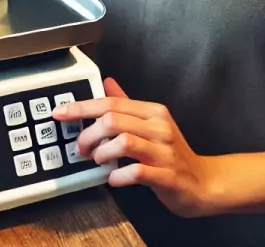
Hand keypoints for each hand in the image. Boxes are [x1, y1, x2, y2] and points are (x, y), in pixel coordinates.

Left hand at [52, 78, 213, 217]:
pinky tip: (114, 179)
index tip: (60, 113)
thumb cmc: (173, 154)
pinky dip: (118, 176)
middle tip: (81, 148)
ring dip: (102, 153)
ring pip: (122, 142)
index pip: (111, 102)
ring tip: (99, 161)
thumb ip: (127, 104)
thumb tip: (107, 82)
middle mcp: (159, 126)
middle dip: (88, 134)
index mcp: (152, 111)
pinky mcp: (167, 175)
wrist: (204, 183)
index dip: (81, 107)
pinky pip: (136, 171)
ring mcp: (164, 151)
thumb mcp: (151, 124)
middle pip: (112, 120)